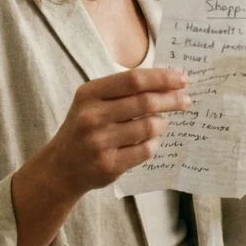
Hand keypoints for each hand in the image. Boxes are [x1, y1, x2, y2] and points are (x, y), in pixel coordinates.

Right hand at [35, 68, 190, 195]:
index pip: (133, 79)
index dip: (162, 78)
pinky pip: (146, 150)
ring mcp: (100, 142)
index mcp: (89, 94)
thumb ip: (123, 91)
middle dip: (171, 99)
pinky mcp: (109, 165)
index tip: (182, 78)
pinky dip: (154, 143)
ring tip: (162, 122)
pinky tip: (151, 140)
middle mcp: (92, 116)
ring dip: (162, 123)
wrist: (60, 167)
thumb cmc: (84, 128)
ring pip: (149, 127)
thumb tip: (167, 82)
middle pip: (145, 102)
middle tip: (185, 100)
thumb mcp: (92, 102)